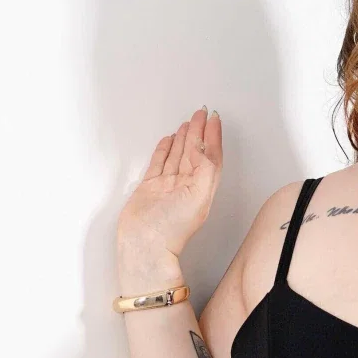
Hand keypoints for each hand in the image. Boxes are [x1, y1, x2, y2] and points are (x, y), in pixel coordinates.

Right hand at [117, 106, 222, 259]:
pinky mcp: (150, 187)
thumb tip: (205, 149)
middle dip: (199, 132)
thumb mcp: (198, 197)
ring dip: (184, 138)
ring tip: (188, 121)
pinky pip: (159, 163)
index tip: (213, 119)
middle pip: (195, 152)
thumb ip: (205, 170)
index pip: (210, 157)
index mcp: (201, 188)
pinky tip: (168, 139)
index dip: (213, 137)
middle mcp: (186, 186)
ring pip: (178, 155)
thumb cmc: (170, 228)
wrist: (144, 244)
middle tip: (200, 112)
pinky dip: (164, 150)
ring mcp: (167, 186)